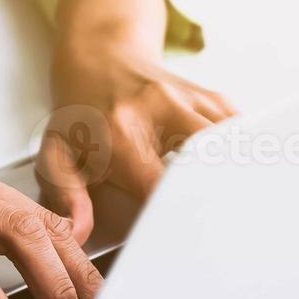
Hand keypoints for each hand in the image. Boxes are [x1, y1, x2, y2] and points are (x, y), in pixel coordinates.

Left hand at [39, 0, 237, 241]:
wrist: (99, 56)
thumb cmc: (80, 112)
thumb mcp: (56, 151)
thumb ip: (65, 193)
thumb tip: (77, 231)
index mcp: (122, 131)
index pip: (160, 186)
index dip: (172, 218)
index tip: (179, 242)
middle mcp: (161, 109)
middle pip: (209, 160)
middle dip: (218, 198)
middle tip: (224, 232)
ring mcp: (190, 98)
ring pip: (233, 143)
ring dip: (237, 176)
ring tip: (240, 207)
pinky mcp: (211, 96)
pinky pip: (239, 130)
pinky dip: (242, 155)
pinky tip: (238, 176)